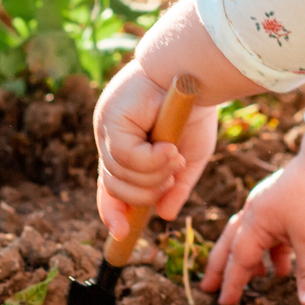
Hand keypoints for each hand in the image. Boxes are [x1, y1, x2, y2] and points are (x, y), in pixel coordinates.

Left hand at [93, 60, 220, 240]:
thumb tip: (164, 216)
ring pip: (120, 176)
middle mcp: (110, 137)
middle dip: (147, 192)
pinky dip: (151, 161)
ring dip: (154, 176)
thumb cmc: (195, 108)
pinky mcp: (111, 119)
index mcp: (125, 145)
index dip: (114, 211)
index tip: (123, 232)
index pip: (109, 186)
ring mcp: (107, 128)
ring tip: (175, 156)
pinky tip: (169, 149)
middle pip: (114, 187)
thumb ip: (177, 185)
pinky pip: (126, 158)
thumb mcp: (191, 155)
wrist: (197, 71)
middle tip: (174, 174)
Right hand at [202, 131, 304, 304]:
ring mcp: (275, 204)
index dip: (232, 282)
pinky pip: (275, 231)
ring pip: (254, 235)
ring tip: (259, 278)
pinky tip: (287, 262)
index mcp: (257, 219)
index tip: (223, 303)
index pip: (239, 258)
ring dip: (254, 258)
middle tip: (208, 287)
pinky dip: (275, 249)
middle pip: (232, 242)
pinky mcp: (293, 202)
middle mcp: (260, 211)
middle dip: (221, 266)